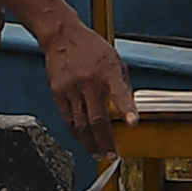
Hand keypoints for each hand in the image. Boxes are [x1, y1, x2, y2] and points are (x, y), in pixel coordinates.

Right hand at [43, 16, 135, 150]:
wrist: (62, 36)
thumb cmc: (90, 47)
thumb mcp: (114, 60)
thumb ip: (122, 83)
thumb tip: (129, 106)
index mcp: (108, 71)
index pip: (120, 92)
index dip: (127, 109)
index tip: (133, 123)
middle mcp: (89, 81)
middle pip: (97, 118)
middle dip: (106, 140)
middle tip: (112, 154)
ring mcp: (72, 88)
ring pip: (81, 124)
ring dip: (90, 142)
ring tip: (97, 154)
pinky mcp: (58, 93)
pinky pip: (68, 119)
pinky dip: (76, 133)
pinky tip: (83, 140)